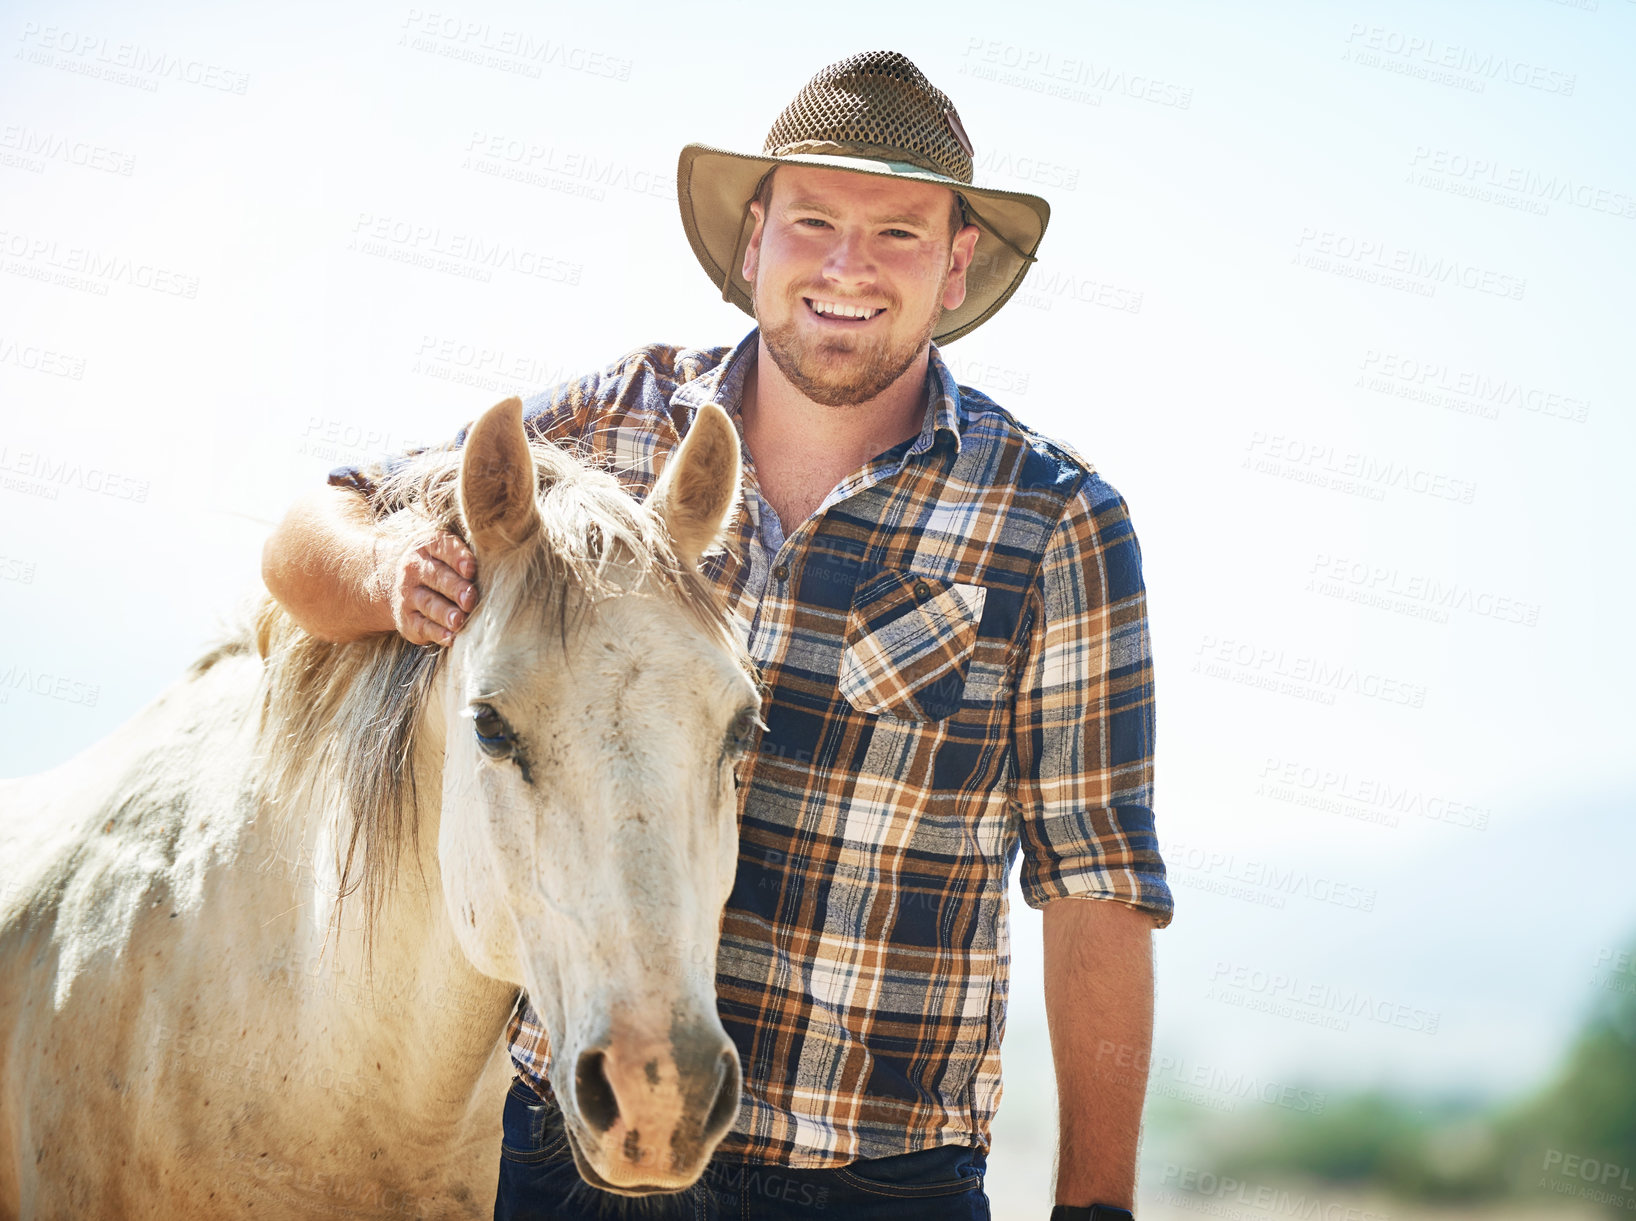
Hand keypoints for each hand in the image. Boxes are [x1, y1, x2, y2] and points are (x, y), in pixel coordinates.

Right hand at [380, 531, 477, 645]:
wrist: (391, 581)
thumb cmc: (437, 564)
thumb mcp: (444, 550)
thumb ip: (467, 556)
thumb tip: (501, 567)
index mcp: (428, 546)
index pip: (443, 548)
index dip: (458, 558)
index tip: (471, 569)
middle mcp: (415, 569)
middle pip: (437, 577)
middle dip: (455, 588)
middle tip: (470, 598)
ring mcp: (409, 595)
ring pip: (429, 603)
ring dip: (445, 613)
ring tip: (459, 620)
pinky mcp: (408, 620)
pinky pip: (423, 626)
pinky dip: (438, 633)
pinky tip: (451, 637)